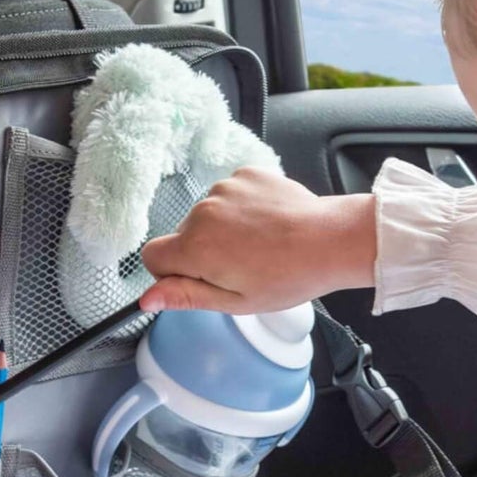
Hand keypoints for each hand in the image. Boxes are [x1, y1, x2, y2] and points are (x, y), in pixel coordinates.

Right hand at [139, 166, 376, 313]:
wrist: (330, 240)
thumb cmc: (288, 277)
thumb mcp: (234, 301)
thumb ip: (185, 296)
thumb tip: (146, 298)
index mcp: (195, 248)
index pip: (152, 256)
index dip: (172, 273)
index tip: (201, 279)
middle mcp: (202, 212)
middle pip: (183, 236)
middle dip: (204, 252)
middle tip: (243, 267)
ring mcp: (224, 188)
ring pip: (207, 216)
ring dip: (225, 229)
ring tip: (260, 245)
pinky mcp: (245, 174)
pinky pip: (230, 195)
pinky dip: (243, 209)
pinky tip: (267, 225)